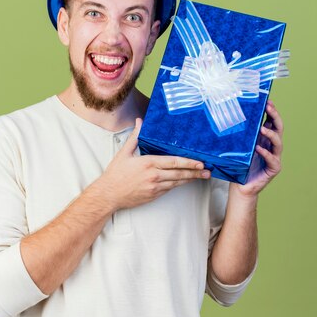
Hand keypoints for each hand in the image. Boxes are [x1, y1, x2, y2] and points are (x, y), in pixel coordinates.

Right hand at [96, 118, 210, 209]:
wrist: (108, 194)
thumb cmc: (115, 174)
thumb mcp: (124, 153)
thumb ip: (135, 136)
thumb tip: (139, 121)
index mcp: (148, 163)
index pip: (174, 162)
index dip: (189, 162)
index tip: (200, 162)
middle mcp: (154, 176)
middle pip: (179, 174)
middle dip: (195, 172)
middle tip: (208, 171)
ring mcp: (155, 187)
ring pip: (177, 182)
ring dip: (190, 179)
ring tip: (202, 177)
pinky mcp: (154, 195)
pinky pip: (169, 189)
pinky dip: (178, 184)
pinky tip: (185, 181)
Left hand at [236, 101, 283, 196]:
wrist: (241, 187)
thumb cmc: (239, 167)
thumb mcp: (238, 147)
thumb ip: (240, 136)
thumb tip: (230, 118)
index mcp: (264, 139)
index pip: (271, 122)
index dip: (271, 111)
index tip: (267, 101)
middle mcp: (271, 146)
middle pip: (278, 128)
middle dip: (275, 116)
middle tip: (269, 108)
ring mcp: (274, 157)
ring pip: (278, 143)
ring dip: (271, 134)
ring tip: (262, 129)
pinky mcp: (273, 168)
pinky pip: (272, 159)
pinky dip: (266, 153)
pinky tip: (259, 149)